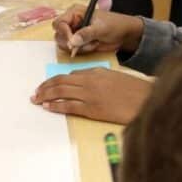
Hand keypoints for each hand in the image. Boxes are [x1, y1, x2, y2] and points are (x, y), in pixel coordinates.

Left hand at [32, 68, 150, 123]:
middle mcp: (89, 82)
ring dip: (45, 96)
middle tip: (34, 93)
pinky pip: (69, 106)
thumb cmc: (132, 90)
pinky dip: (56, 106)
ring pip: (61, 93)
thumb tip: (76, 80)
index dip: (52, 81)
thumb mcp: (112, 77)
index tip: (44, 85)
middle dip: (44, 88)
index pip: (66, 75)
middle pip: (60, 83)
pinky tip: (47, 107)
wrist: (147, 100)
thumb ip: (94, 77)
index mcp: (94, 72)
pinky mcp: (93, 109)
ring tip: (36, 100)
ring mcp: (90, 95)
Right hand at [53, 5, 144, 54]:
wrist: (125, 35)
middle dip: (71, 42)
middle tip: (85, 44)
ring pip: (64, 44)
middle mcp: (71, 22)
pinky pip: (72, 50)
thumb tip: (72, 42)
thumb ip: (86, 34)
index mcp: (74, 12)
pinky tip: (93, 45)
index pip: (59, 23)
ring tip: (93, 43)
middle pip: (58, 35)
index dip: (64, 33)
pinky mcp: (78, 42)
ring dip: (78, 47)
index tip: (72, 41)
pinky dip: (82, 51)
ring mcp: (74, 33)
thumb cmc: (115, 25)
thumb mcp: (101, 28)